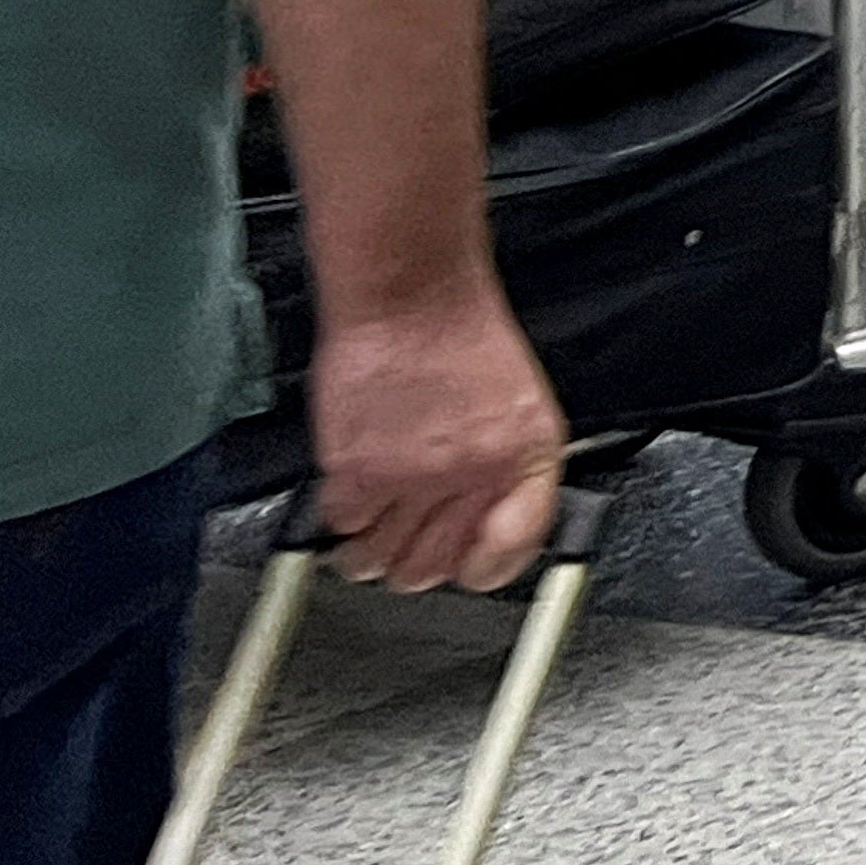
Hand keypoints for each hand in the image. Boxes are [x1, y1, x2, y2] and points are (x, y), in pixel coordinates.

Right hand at [305, 286, 562, 593]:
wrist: (415, 295)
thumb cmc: (463, 336)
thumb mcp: (518, 403)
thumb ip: (508, 469)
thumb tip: (487, 524)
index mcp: (524, 457)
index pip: (513, 549)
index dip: (486, 565)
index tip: (469, 563)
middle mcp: (473, 474)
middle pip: (432, 569)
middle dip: (414, 560)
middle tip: (406, 534)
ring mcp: (414, 477)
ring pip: (378, 561)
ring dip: (369, 548)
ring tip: (372, 518)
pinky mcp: (358, 471)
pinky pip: (341, 527)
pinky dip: (341, 516)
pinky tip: (352, 489)